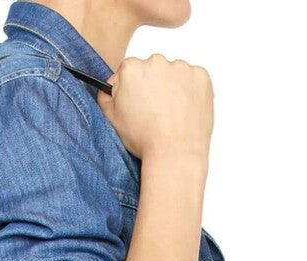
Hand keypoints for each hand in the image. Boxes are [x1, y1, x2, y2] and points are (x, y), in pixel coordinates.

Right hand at [97, 54, 213, 161]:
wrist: (174, 152)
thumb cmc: (144, 139)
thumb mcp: (112, 120)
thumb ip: (105, 97)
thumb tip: (107, 87)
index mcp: (131, 69)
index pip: (128, 71)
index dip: (131, 90)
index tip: (136, 104)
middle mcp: (156, 62)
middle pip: (151, 69)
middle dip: (152, 86)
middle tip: (153, 112)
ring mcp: (181, 67)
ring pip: (173, 74)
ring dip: (171, 88)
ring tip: (170, 114)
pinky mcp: (201, 76)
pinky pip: (192, 80)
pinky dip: (189, 92)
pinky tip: (183, 111)